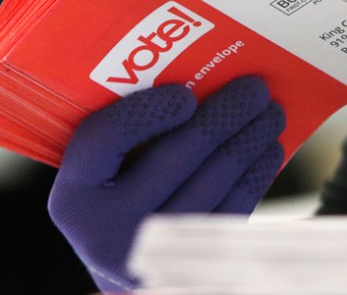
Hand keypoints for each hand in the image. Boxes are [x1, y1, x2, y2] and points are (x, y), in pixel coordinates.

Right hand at [49, 76, 284, 292]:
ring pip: (214, 182)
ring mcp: (154, 254)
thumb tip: (196, 78)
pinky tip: (269, 150)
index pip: (105, 139)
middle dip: (222, 115)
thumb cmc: (117, 204)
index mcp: (75, 198)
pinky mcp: (195, 265)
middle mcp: (107, 232)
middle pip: (174, 157)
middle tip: (254, 87)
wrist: (128, 268)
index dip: (146, 113)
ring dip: (250, 139)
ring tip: (272, 113)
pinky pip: (234, 209)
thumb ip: (123, 136)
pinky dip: (256, 174)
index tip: (185, 94)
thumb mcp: (101, 176)